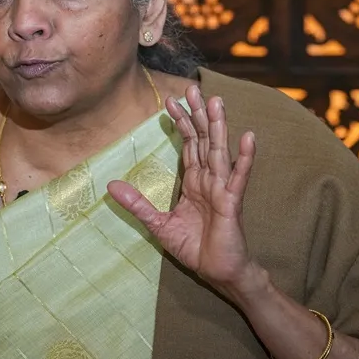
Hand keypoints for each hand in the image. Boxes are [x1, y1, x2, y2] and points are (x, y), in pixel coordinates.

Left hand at [107, 85, 266, 302]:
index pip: (187, 146)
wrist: (219, 271)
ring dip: (218, 126)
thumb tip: (111, 185)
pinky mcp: (232, 203)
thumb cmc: (195, 248)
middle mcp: (209, 180)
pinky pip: (238, 177)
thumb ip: (137, 205)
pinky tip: (247, 137)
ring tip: (217, 102)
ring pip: (219, 151)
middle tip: (192, 88)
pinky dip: (243, 158)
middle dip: (198, 115)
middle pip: (203, 140)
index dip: (180, 124)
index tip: (170, 101)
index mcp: (194, 183)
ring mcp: (222, 189)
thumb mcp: (158, 225)